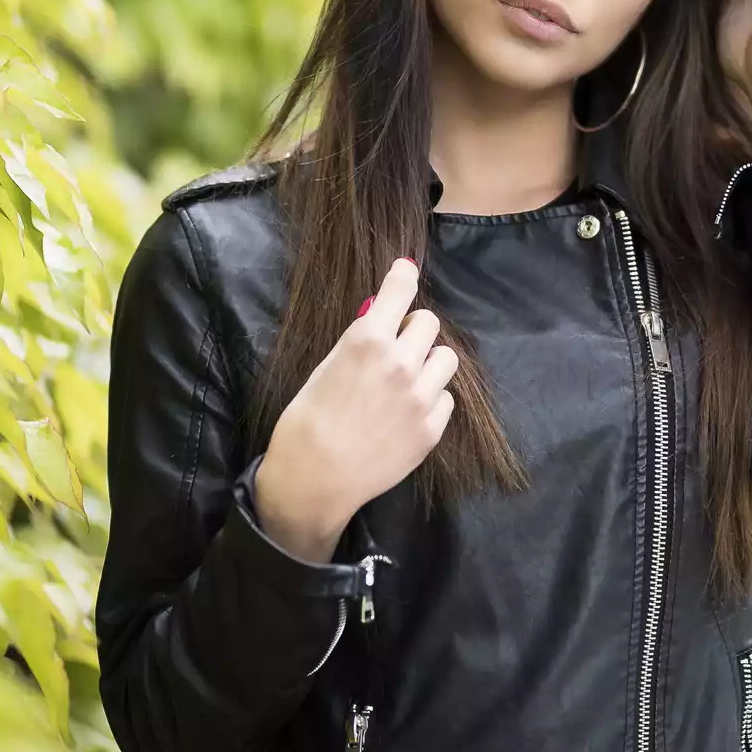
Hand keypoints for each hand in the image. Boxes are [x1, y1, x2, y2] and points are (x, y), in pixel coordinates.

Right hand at [253, 258, 455, 562]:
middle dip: (414, 328)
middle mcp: (401, 363)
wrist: (314, 480)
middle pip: (429, 322)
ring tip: (408, 379)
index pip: (399, 293)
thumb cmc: (305, 423)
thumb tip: (379, 323)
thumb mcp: (325, 368)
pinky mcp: (432, 427)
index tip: (406, 270)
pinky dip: (431, 398)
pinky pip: (446, 397)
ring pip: (446, 358)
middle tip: (399, 344)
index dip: (403, 277)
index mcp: (367, 341)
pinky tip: (409, 412)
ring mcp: (421, 397)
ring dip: (429, 362)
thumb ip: (359, 344)